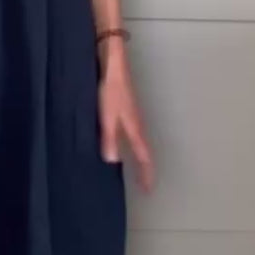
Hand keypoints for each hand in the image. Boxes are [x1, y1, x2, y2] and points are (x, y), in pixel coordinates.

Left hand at [98, 53, 154, 191]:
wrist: (114, 65)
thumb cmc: (110, 90)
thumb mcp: (107, 117)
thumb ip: (109, 139)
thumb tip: (114, 162)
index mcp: (135, 128)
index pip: (144, 156)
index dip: (146, 174)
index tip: (147, 190)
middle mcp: (138, 124)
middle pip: (145, 151)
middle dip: (145, 168)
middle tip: (143, 184)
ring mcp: (134, 116)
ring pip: (139, 142)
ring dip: (140, 156)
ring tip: (135, 169)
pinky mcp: (127, 109)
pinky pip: (133, 133)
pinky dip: (132, 145)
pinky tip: (122, 143)